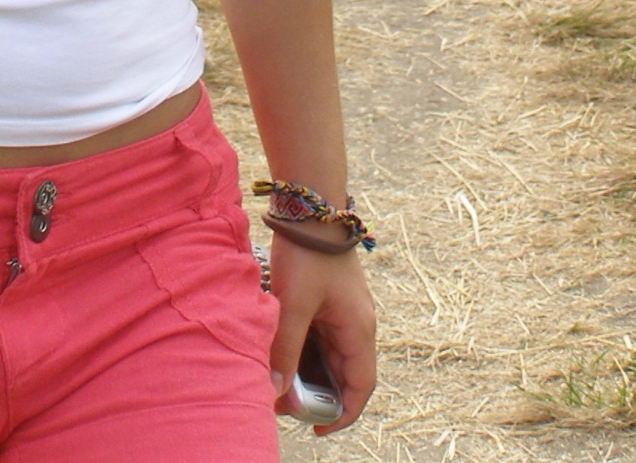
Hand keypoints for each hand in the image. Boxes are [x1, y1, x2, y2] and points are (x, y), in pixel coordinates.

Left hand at [268, 235, 375, 434]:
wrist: (310, 204)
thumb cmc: (307, 253)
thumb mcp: (293, 304)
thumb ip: (285, 350)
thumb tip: (274, 392)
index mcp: (358, 329)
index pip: (360, 388)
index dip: (342, 415)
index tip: (316, 430)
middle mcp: (356, 324)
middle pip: (342, 375)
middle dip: (315, 394)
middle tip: (282, 402)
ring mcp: (344, 311)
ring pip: (328, 356)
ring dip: (306, 372)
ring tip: (275, 379)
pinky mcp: (329, 300)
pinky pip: (320, 336)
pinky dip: (302, 349)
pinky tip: (279, 350)